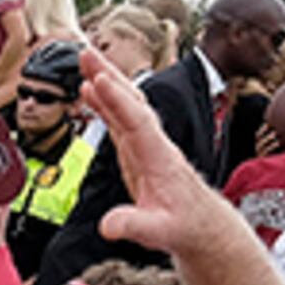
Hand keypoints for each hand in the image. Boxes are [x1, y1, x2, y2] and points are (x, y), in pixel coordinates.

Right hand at [84, 54, 268, 269]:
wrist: (201, 223)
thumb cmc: (183, 225)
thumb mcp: (158, 232)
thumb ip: (133, 226)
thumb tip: (108, 226)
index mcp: (159, 158)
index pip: (137, 122)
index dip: (117, 101)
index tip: (98, 80)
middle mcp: (153, 144)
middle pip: (132, 101)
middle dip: (110, 75)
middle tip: (86, 52)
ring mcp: (146, 144)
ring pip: (126, 104)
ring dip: (106, 80)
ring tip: (84, 58)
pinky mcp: (137, 150)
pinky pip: (120, 118)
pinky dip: (104, 101)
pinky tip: (89, 89)